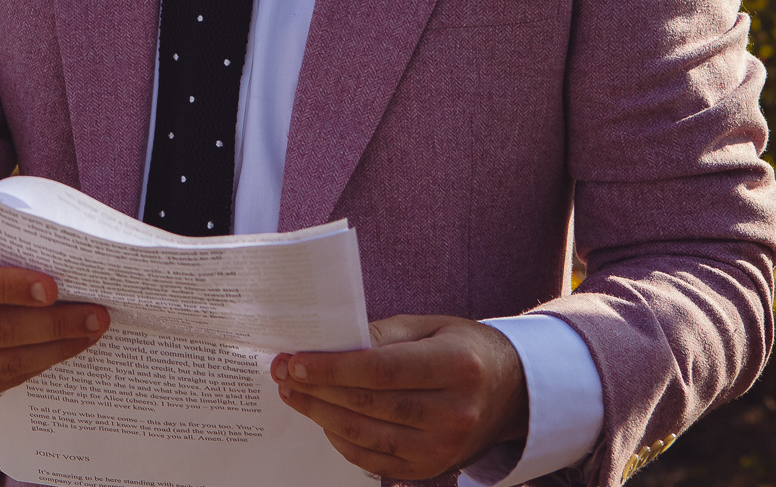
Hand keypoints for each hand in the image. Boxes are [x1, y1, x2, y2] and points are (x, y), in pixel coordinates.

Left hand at [272, 314, 528, 480]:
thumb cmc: (462, 349)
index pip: (381, 370)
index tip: (294, 361)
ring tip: (292, 394)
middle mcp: (455, 413)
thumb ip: (382, 334)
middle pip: (370, 405)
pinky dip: (343, 442)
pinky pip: (376, 461)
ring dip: (321, 415)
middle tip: (281, 373)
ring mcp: (447, 448)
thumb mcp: (430, 327)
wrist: (513, 392)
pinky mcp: (435, 468)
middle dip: (316, 390)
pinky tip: (323, 420)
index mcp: (456, 367)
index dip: (332, 368)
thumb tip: (329, 344)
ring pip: (368, 436)